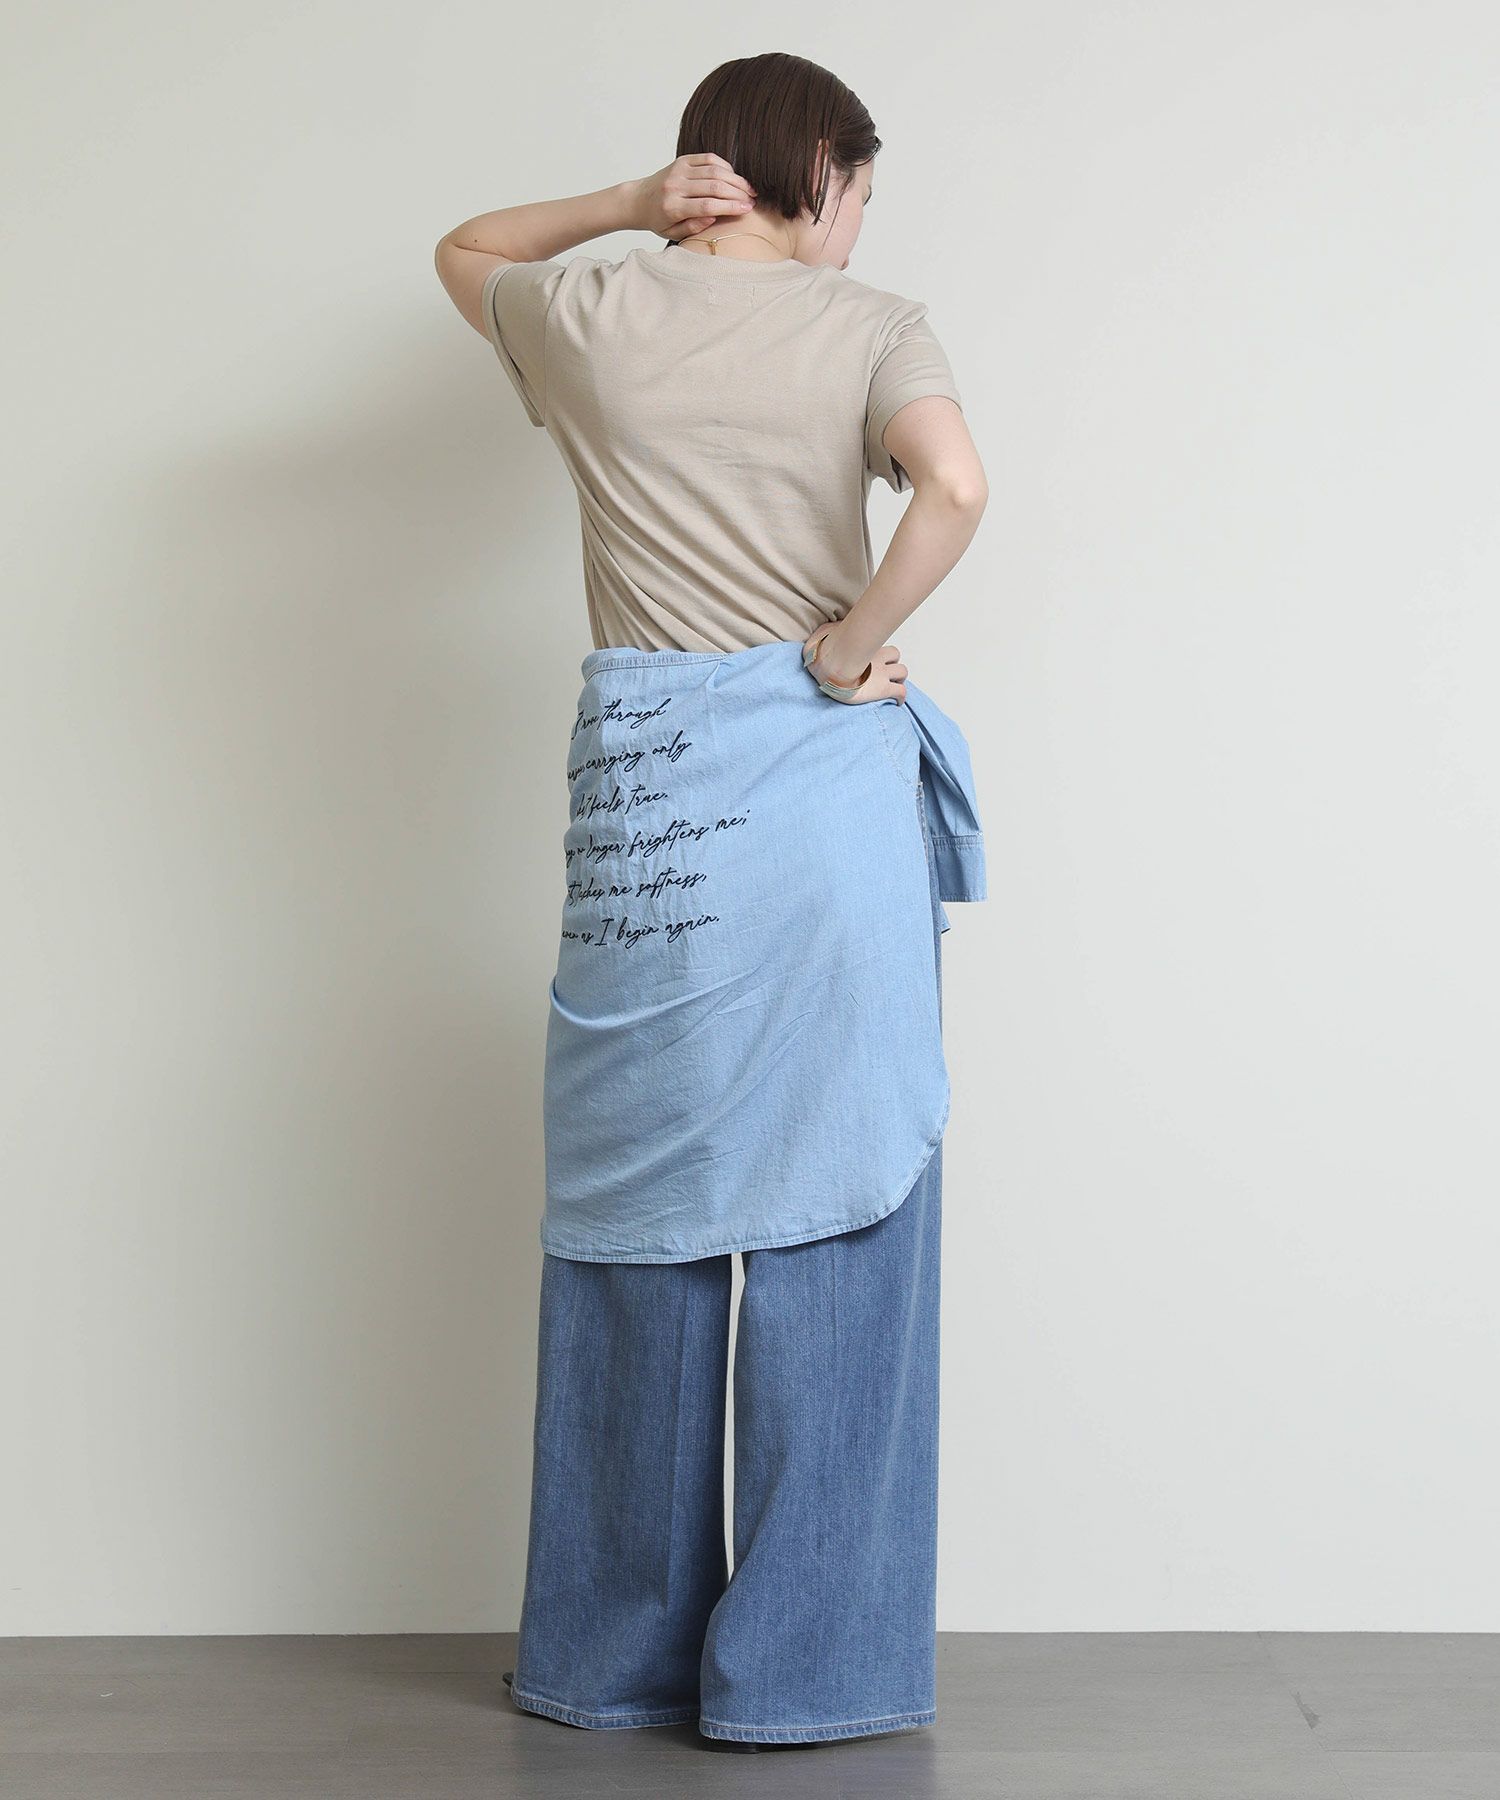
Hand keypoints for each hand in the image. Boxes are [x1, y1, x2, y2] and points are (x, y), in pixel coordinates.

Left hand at [623, 154, 756, 241]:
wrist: (638, 199)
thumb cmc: (658, 220)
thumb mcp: (672, 233)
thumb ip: (693, 228)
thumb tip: (714, 218)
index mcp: (673, 207)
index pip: (708, 206)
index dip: (730, 207)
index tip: (747, 209)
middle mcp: (676, 186)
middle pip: (714, 186)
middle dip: (738, 192)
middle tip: (752, 200)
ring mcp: (679, 170)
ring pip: (714, 170)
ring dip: (735, 179)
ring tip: (749, 189)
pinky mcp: (682, 160)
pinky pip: (708, 159)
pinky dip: (724, 166)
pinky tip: (734, 177)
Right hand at [803, 622, 908, 703]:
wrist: (830, 670)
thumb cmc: (826, 655)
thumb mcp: (823, 634)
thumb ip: (828, 631)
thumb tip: (830, 627)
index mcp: (864, 647)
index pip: (878, 639)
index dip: (875, 646)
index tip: (871, 652)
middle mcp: (877, 659)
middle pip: (895, 655)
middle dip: (892, 661)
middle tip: (884, 668)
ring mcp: (882, 674)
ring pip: (902, 672)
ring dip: (899, 677)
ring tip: (893, 683)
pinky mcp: (883, 690)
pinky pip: (900, 692)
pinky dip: (901, 697)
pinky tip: (897, 701)